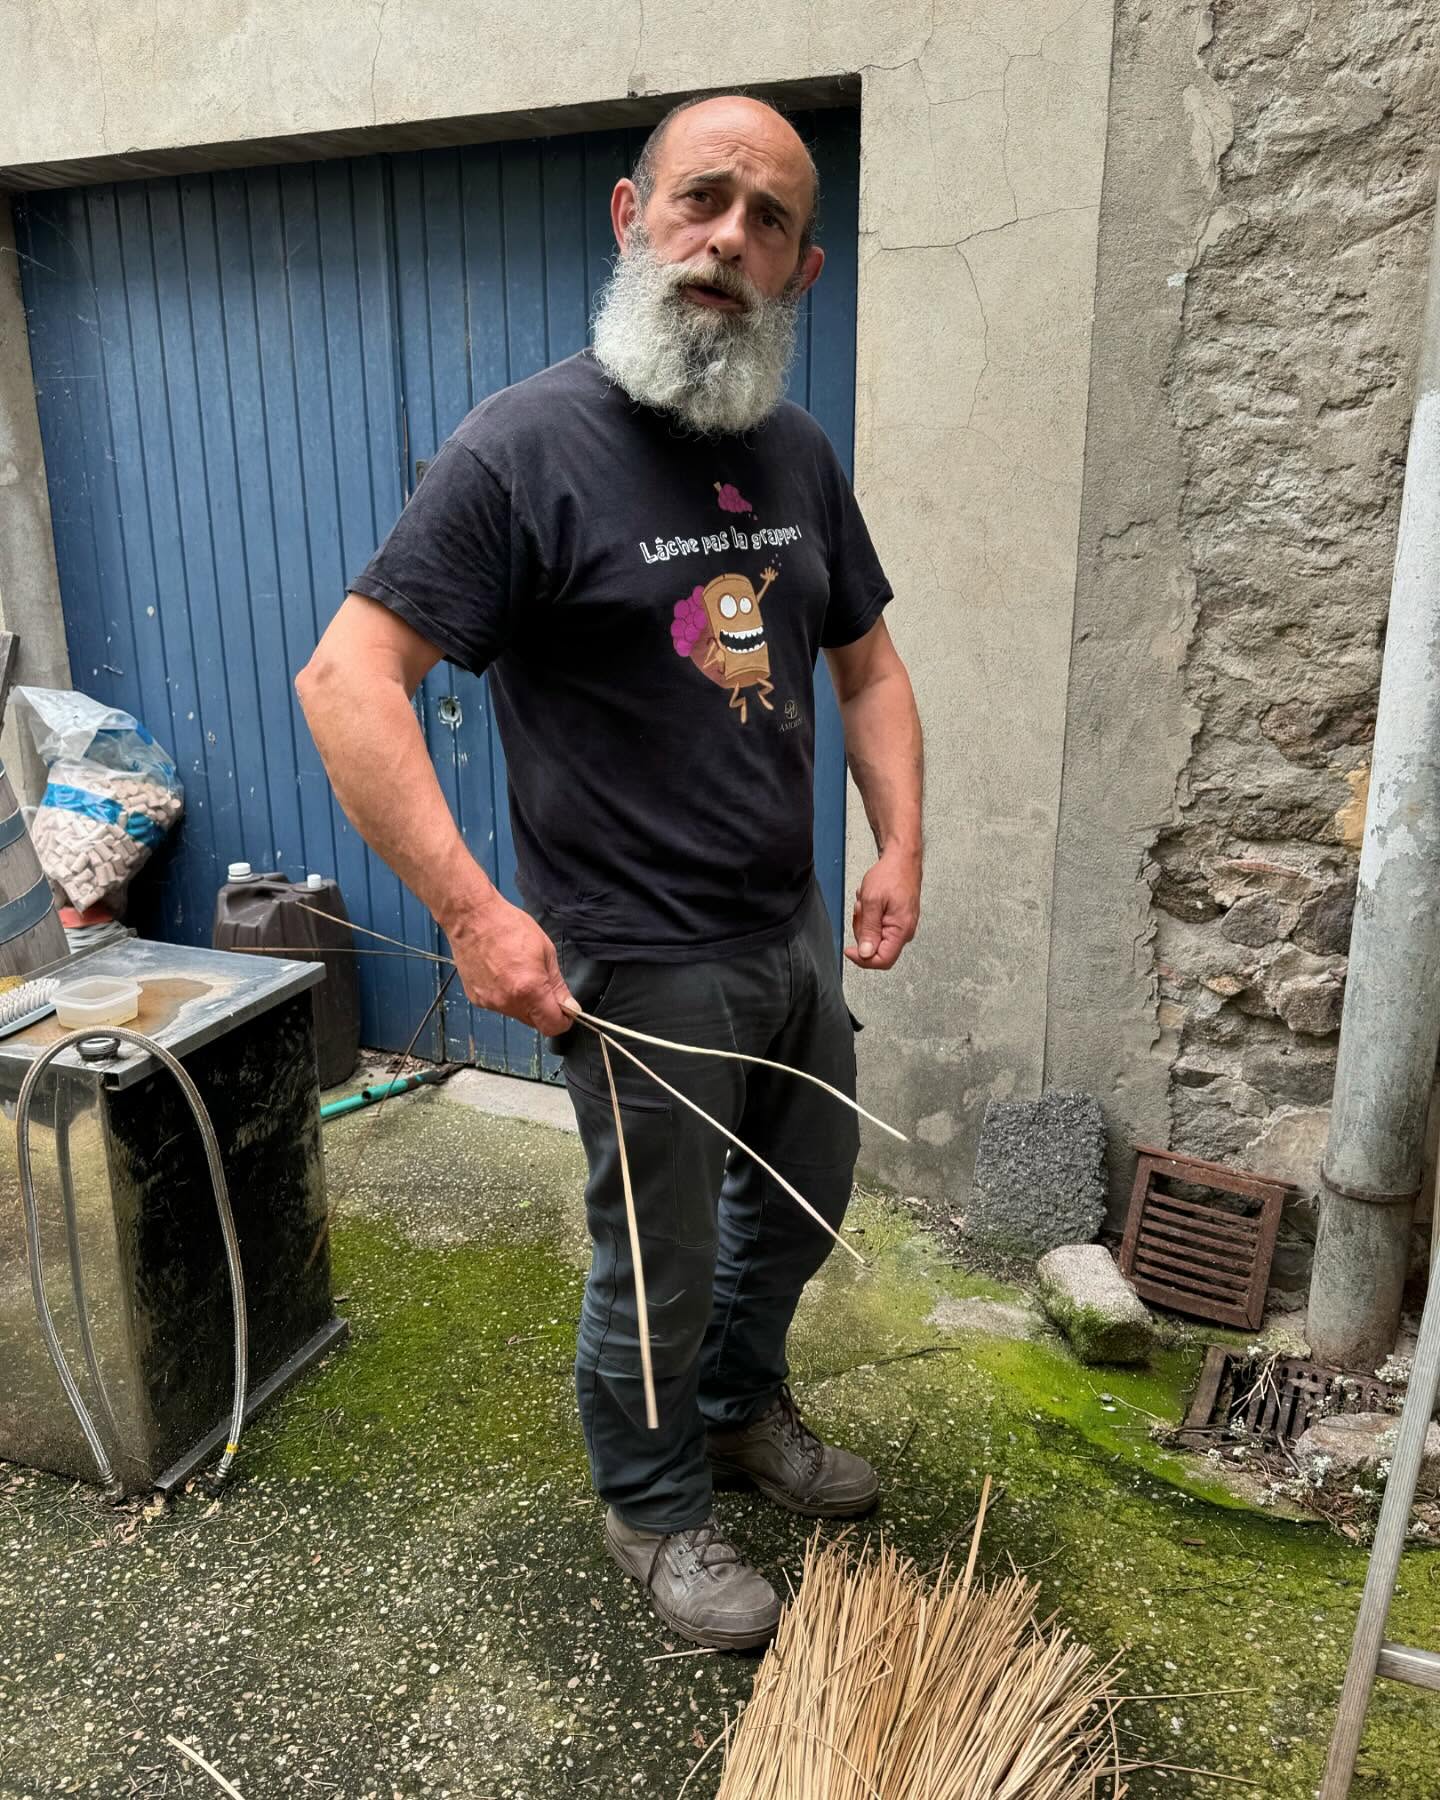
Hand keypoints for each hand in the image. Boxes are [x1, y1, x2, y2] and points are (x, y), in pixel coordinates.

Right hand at [445, 892, 578, 1034]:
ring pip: (517, 1014)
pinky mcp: (476, 998)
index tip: (565, 1009)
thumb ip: (557, 985)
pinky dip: (505, 995)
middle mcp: (508, 1002)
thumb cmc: (508, 926)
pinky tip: (501, 972)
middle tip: (541, 982)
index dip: (562, 1020)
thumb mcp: (545, 951)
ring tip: (517, 972)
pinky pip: (499, 1005)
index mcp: (529, 990)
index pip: (552, 1026)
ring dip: (524, 1002)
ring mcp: (490, 1002)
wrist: (472, 918)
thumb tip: (570, 1008)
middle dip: (543, 1009)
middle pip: (535, 1022)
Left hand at [846, 850, 920, 970]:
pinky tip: (871, 903)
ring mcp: (901, 926)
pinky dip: (869, 916)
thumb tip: (866, 954)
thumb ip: (868, 930)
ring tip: (867, 902)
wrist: (901, 860)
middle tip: (861, 911)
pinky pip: (878, 927)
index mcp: (902, 929)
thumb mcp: (872, 901)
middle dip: (862, 931)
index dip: (863, 959)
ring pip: (875, 937)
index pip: (883, 960)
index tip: (849, 950)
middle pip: (876, 949)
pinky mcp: (897, 921)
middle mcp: (905, 931)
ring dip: (864, 921)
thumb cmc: (891, 875)